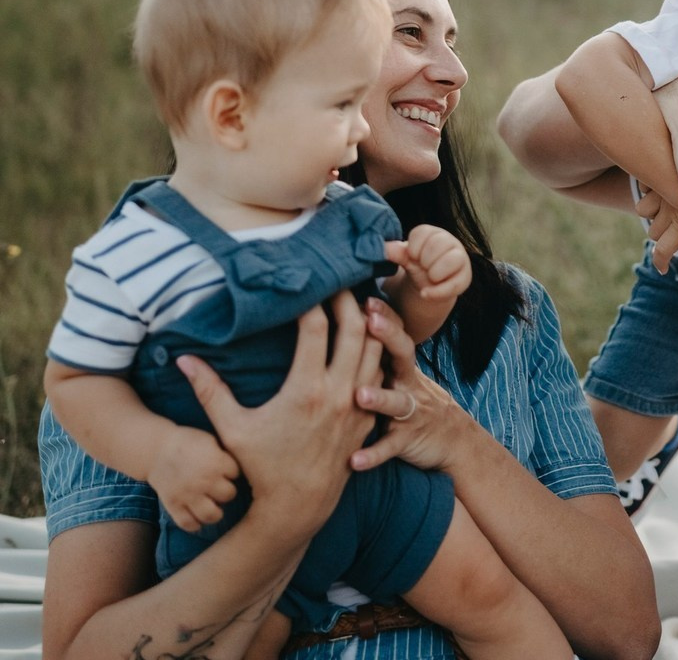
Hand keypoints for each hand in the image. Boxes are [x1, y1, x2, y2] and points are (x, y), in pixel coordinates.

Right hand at [146, 423, 239, 532]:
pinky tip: (198, 518)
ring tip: (214, 507)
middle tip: (221, 488)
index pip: (237, 474)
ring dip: (215, 512)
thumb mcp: (212, 440)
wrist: (156, 448)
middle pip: (229, 495)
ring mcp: (189, 495)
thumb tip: (248, 463)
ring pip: (212, 515)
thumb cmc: (189, 441)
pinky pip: (188, 524)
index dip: (234, 472)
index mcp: (217, 462)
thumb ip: (226, 455)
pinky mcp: (174, 505)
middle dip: (226, 491)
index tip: (229, 470)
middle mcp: (205, 480)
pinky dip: (195, 525)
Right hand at [176, 292, 383, 538]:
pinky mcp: (369, 416)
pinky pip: (382, 373)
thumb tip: (183, 360)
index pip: (316, 328)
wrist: (295, 508)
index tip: (306, 286)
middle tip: (339, 281)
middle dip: (348, 300)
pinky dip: (378, 351)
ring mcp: (359, 404)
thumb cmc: (260, 468)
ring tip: (359, 301)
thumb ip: (210, 391)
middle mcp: (339, 392)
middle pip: (356, 329)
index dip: (312, 302)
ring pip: (376, 348)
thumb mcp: (232, 429)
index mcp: (306, 389)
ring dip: (370, 323)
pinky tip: (370, 338)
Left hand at [351, 296, 471, 473]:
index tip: (365, 296)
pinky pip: (390, 448)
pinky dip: (373, 454)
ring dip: (380, 397)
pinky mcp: (407, 441)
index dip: (385, 314)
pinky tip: (354, 461)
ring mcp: (410, 411)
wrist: (452, 440)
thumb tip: (345, 323)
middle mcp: (408, 383)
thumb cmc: (413, 399)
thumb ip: (378, 354)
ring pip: (397, 401)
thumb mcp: (401, 373)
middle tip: (368, 320)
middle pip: (402, 353)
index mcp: (402, 366)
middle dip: (387, 335)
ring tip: (360, 395)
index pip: (397, 332)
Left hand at [384, 225, 471, 302]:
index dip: (413, 249)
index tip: (412, 257)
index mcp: (433, 233)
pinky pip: (455, 284)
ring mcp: (460, 258)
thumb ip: (396, 252)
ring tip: (428, 278)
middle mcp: (450, 241)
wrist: (428, 286)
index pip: (423, 233)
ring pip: (451, 260)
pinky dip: (437, 292)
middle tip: (422, 268)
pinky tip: (425, 293)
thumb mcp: (405, 259)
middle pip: (437, 245)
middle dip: (424, 261)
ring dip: (434, 273)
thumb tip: (384, 248)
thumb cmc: (416, 266)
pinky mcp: (465, 277)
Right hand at [640, 193, 677, 271]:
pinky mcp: (657, 179)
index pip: (662, 250)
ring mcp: (660, 193)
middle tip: (675, 226)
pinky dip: (649, 191)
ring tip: (666, 207)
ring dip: (651, 211)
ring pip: (643, 210)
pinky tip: (661, 188)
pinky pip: (644, 189)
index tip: (663, 269)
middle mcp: (668, 211)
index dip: (660, 262)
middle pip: (653, 232)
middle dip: (661, 233)